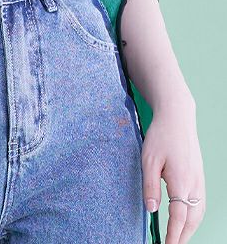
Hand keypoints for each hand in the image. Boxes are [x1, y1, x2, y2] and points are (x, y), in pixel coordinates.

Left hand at [142, 95, 204, 242]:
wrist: (177, 118)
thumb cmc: (161, 136)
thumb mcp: (149, 159)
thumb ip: (150, 185)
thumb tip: (152, 209)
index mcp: (181, 181)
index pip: (179, 216)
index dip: (173, 235)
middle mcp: (194, 184)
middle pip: (192, 219)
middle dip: (183, 236)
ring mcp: (199, 180)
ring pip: (198, 213)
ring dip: (190, 228)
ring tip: (178, 238)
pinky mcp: (199, 176)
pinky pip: (200, 203)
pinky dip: (194, 217)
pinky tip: (187, 220)